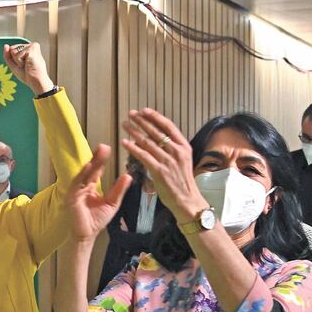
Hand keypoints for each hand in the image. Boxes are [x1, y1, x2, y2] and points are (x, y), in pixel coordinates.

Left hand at [3, 42, 53, 94]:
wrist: (36, 82)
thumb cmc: (27, 75)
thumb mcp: (14, 65)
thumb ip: (8, 56)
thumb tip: (5, 45)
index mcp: (29, 49)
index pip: (13, 49)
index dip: (14, 60)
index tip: (24, 65)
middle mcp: (31, 45)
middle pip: (12, 49)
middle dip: (15, 60)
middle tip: (26, 66)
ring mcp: (32, 46)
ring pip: (13, 50)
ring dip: (18, 62)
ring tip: (27, 66)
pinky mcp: (31, 48)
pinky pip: (16, 55)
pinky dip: (19, 62)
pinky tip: (28, 64)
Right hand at [66, 145, 131, 241]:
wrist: (87, 235)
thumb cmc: (97, 220)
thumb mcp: (112, 203)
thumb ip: (119, 189)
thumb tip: (128, 175)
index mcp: (90, 187)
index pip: (96, 171)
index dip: (101, 160)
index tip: (107, 148)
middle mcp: (82, 186)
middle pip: (90, 169)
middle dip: (97, 158)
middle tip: (104, 146)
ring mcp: (76, 191)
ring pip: (84, 174)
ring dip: (92, 163)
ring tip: (100, 153)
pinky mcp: (71, 197)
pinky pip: (76, 184)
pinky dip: (82, 175)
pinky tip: (89, 166)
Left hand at [121, 108, 206, 222]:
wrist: (187, 200)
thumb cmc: (182, 182)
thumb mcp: (182, 161)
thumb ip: (172, 150)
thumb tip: (158, 139)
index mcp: (184, 147)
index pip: (168, 126)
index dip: (155, 117)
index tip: (144, 111)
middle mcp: (177, 151)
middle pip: (156, 131)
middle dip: (142, 121)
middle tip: (131, 114)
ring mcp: (168, 161)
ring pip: (148, 142)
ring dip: (134, 132)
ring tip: (125, 125)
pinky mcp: (159, 171)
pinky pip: (143, 156)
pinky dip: (132, 148)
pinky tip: (124, 142)